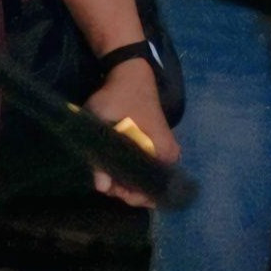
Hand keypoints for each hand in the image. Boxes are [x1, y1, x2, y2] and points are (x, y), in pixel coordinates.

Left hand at [84, 57, 176, 205]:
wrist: (130, 75)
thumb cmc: (117, 98)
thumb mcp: (102, 125)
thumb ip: (100, 158)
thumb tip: (101, 187)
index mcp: (163, 153)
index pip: (155, 191)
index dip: (132, 196)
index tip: (110, 189)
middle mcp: (170, 156)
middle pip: (151, 187)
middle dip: (128, 190)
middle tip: (104, 182)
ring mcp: (164, 151)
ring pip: (147, 178)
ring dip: (128, 181)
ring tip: (106, 176)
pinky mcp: (156, 145)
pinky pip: (146, 168)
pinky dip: (131, 172)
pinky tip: (114, 170)